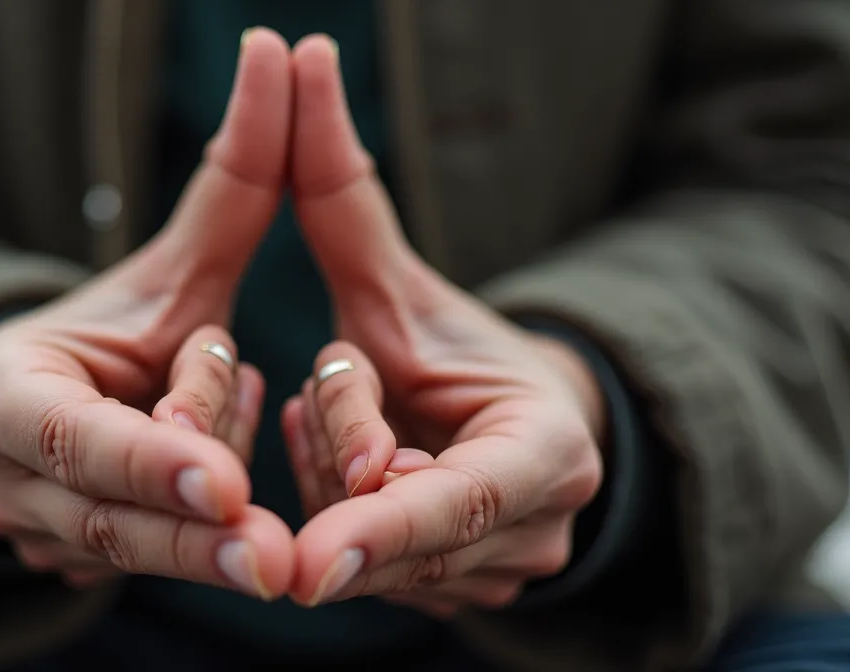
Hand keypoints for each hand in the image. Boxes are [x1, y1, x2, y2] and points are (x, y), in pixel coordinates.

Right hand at [0, 29, 292, 598]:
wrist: (68, 400)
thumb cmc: (131, 329)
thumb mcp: (180, 268)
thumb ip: (233, 184)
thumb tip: (278, 49)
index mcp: (4, 387)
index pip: (70, 431)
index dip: (142, 458)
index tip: (221, 483)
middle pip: (97, 508)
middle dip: (188, 534)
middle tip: (274, 558)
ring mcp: (21, 528)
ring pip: (120, 552)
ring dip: (200, 559)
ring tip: (280, 568)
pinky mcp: (59, 568)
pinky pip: (133, 572)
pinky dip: (190, 558)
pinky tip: (240, 545)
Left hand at [281, 34, 604, 615]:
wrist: (496, 411)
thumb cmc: (444, 344)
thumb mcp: (389, 277)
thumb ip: (343, 193)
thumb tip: (302, 55)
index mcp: (548, 447)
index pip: (466, 498)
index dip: (386, 526)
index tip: (307, 560)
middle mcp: (540, 524)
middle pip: (403, 529)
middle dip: (338, 466)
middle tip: (326, 390)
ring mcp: (503, 574)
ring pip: (375, 561)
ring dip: (332, 488)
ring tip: (340, 411)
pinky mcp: (462, 598)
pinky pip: (368, 577)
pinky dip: (337, 520)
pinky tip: (345, 456)